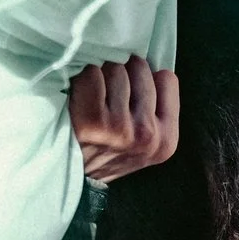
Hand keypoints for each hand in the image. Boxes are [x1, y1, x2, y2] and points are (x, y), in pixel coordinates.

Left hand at [68, 56, 177, 182]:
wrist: (71, 178)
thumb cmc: (107, 150)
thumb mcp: (145, 140)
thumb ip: (155, 107)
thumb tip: (148, 61)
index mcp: (167, 139)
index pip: (167, 79)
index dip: (146, 77)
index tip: (131, 88)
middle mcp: (147, 134)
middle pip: (140, 70)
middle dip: (124, 73)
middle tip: (108, 91)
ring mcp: (121, 128)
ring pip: (116, 69)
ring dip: (101, 73)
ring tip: (93, 94)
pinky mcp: (93, 122)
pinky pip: (92, 75)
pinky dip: (83, 77)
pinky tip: (79, 92)